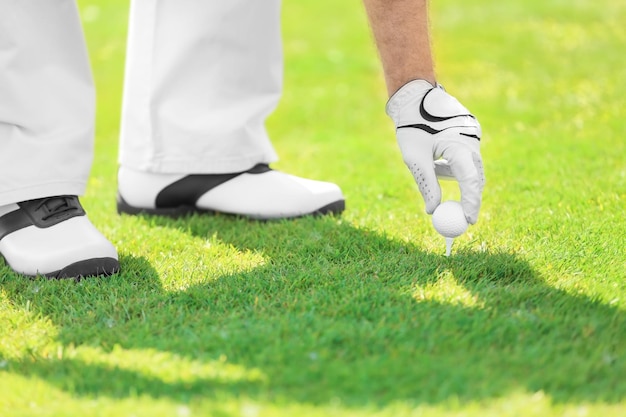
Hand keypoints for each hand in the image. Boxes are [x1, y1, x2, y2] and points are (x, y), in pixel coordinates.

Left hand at [386, 80, 484, 223]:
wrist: (413, 94)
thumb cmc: (411, 124)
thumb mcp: (414, 158)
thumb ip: (427, 184)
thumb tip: (432, 211)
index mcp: (460, 143)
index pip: (471, 180)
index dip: (471, 202)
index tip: (468, 221)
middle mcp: (472, 138)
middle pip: (476, 175)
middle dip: (468, 196)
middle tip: (458, 214)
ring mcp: (473, 134)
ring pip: (469, 166)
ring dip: (453, 175)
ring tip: (431, 163)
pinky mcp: (469, 132)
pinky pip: (465, 156)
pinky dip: (452, 164)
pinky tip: (435, 152)